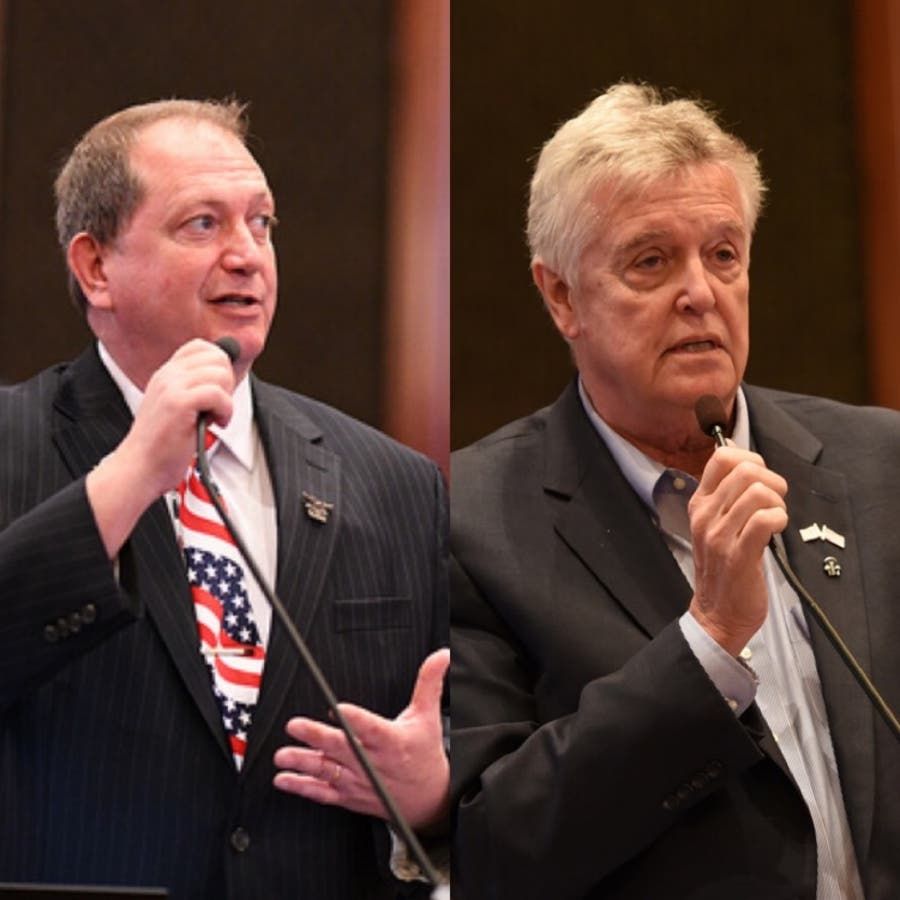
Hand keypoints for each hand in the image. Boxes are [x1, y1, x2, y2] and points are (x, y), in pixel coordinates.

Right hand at [86, 338, 235, 557]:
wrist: (139, 468)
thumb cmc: (161, 446)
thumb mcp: (176, 407)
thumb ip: (193, 389)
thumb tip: (225, 376)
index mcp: (166, 374)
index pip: (202, 347)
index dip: (218, 367)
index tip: (216, 392)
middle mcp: (167, 375)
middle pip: (217, 356)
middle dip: (227, 382)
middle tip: (216, 407)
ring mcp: (171, 387)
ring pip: (220, 373)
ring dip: (226, 399)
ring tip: (214, 417)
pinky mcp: (178, 404)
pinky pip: (217, 394)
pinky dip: (225, 410)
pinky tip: (215, 424)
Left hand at [273, 648, 449, 830]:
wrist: (430, 800)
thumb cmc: (424, 754)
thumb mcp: (428, 716)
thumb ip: (429, 682)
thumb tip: (440, 655)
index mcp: (392, 741)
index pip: (372, 728)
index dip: (355, 719)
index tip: (337, 709)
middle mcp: (373, 763)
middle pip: (342, 748)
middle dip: (316, 737)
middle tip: (294, 726)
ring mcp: (360, 781)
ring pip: (328, 771)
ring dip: (303, 763)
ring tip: (282, 756)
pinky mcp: (351, 796)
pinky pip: (324, 793)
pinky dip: (303, 787)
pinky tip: (285, 779)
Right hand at [687, 445, 787, 655]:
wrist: (717, 613)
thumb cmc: (724, 567)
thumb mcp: (716, 523)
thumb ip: (727, 493)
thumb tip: (740, 454)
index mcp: (699, 503)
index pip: (721, 456)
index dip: (750, 458)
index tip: (761, 479)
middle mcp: (705, 515)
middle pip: (745, 470)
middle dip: (772, 481)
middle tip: (774, 503)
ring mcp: (719, 535)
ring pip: (758, 492)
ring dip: (777, 503)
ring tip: (775, 520)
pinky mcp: (738, 555)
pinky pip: (766, 520)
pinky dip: (779, 520)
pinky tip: (776, 531)